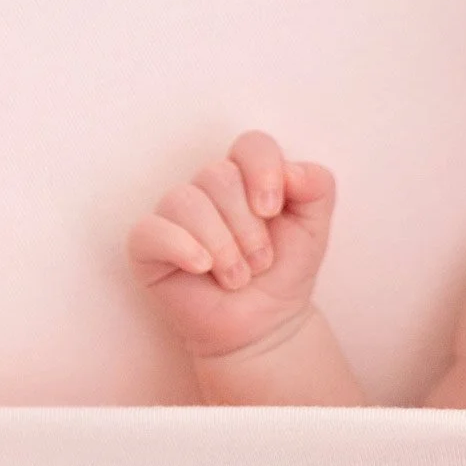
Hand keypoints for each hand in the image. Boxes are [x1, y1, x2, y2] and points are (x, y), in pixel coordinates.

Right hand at [125, 130, 336, 361]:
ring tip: (237, 277)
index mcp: (247, 176)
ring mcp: (174, 214)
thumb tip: (292, 171)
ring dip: (222, 245)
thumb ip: (317, 186)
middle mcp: (208, 188)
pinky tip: (202, 268)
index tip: (273, 210)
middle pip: (218, 175)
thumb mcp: (316, 225)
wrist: (264, 321)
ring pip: (186, 200)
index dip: (264, 172)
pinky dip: (182, 248)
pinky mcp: (147, 244)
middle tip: (260, 261)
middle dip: (248, 226)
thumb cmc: (284, 269)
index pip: (251, 145)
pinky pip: (152, 230)